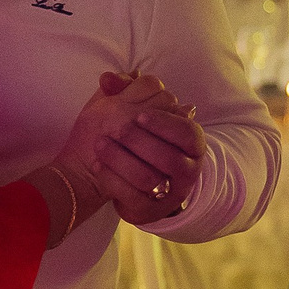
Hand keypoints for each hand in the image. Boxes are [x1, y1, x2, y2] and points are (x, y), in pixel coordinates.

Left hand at [62, 71, 205, 228]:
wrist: (131, 178)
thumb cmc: (136, 138)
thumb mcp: (133, 110)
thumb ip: (125, 90)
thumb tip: (108, 78)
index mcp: (192, 143)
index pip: (187, 131)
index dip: (164, 123)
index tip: (138, 114)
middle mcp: (187, 169)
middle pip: (169, 157)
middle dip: (140, 142)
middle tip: (116, 130)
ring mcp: (171, 193)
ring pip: (151, 178)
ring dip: (122, 159)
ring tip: (100, 145)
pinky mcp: (150, 210)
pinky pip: (133, 197)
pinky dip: (112, 180)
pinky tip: (97, 166)